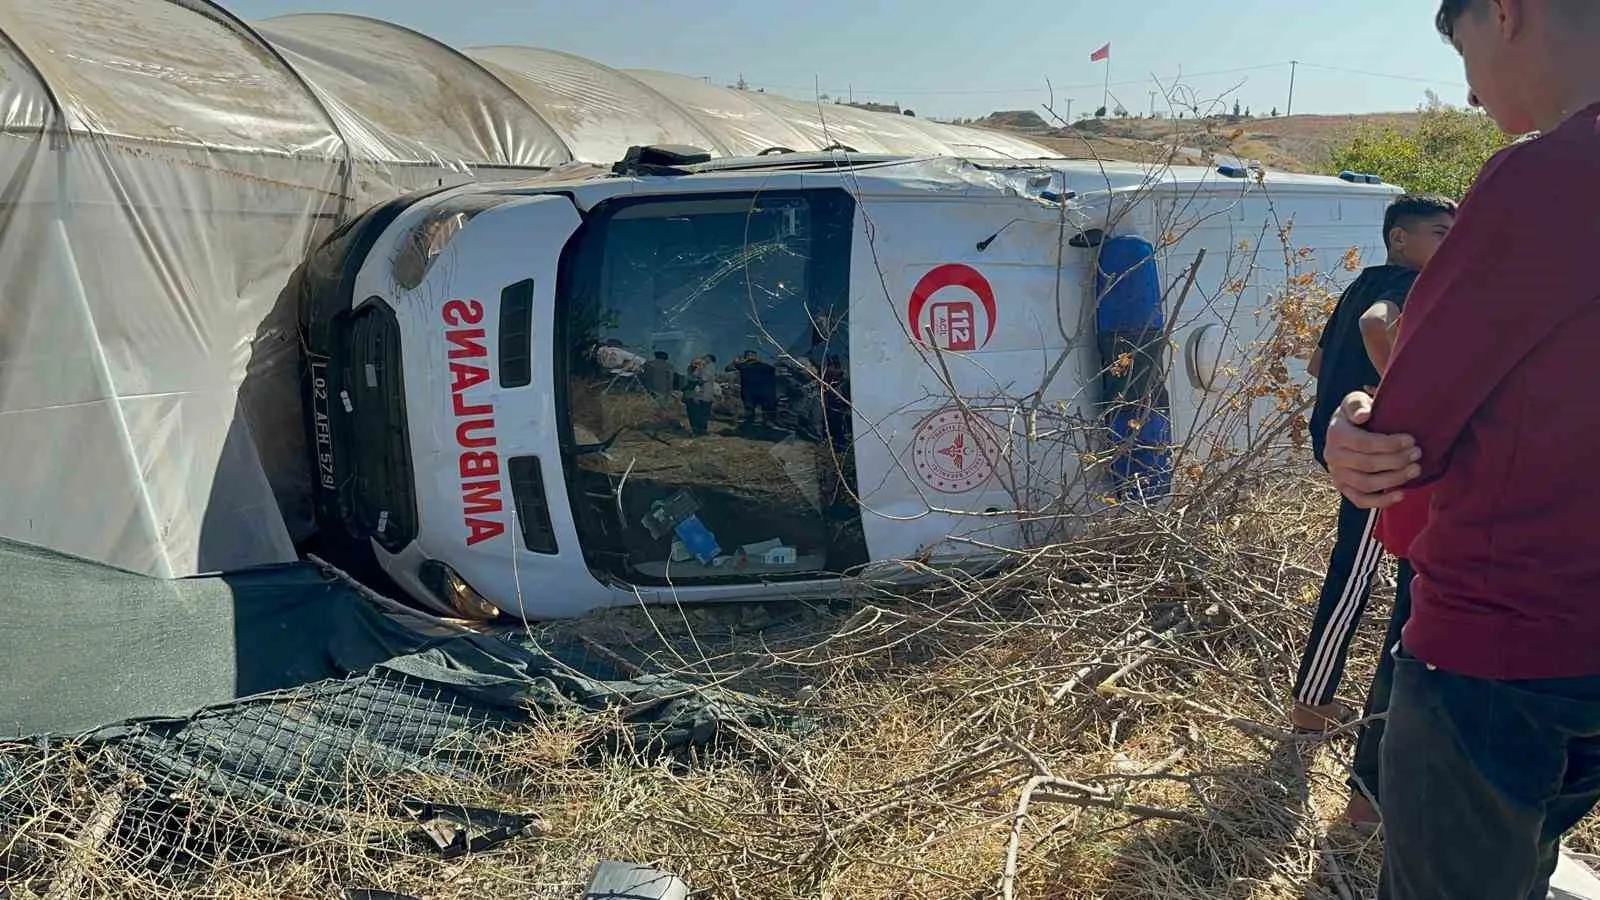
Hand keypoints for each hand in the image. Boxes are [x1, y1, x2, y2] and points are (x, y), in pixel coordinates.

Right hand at [1325, 391, 1421, 507]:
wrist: (1343, 431)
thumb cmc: (1355, 414)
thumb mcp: (1354, 401)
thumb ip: (1357, 404)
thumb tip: (1363, 416)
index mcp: (1336, 434)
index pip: (1364, 443)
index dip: (1390, 444)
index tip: (1411, 440)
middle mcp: (1332, 456)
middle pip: (1368, 464)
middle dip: (1397, 460)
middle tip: (1417, 453)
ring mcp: (1337, 475)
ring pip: (1366, 484)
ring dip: (1394, 479)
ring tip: (1415, 469)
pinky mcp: (1343, 488)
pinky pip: (1360, 500)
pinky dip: (1381, 501)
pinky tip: (1401, 495)